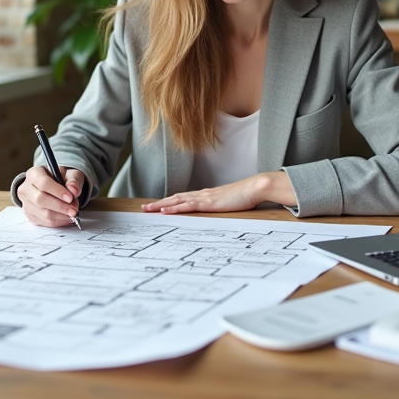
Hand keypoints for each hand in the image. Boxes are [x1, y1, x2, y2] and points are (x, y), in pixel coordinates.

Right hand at [18, 166, 86, 227]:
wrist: (52, 186)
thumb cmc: (60, 178)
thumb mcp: (69, 173)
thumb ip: (73, 180)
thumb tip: (74, 190)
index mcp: (34, 174)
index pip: (43, 183)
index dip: (57, 191)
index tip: (70, 197)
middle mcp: (26, 188)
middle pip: (40, 200)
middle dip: (60, 206)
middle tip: (74, 209)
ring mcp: (26, 203)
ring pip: (43, 213)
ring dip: (61, 215)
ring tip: (72, 212)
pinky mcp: (29, 215)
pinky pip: (44, 222)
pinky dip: (58, 221)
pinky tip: (67, 217)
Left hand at [141, 172, 297, 214]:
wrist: (255, 187)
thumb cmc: (245, 195)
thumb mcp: (229, 202)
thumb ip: (221, 206)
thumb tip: (217, 211)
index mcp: (206, 195)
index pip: (182, 198)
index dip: (168, 202)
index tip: (156, 206)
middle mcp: (202, 194)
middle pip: (175, 198)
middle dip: (158, 203)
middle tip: (143, 208)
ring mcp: (204, 198)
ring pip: (177, 201)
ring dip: (161, 205)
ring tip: (148, 209)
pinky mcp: (208, 203)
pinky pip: (188, 206)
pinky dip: (175, 208)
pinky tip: (165, 211)